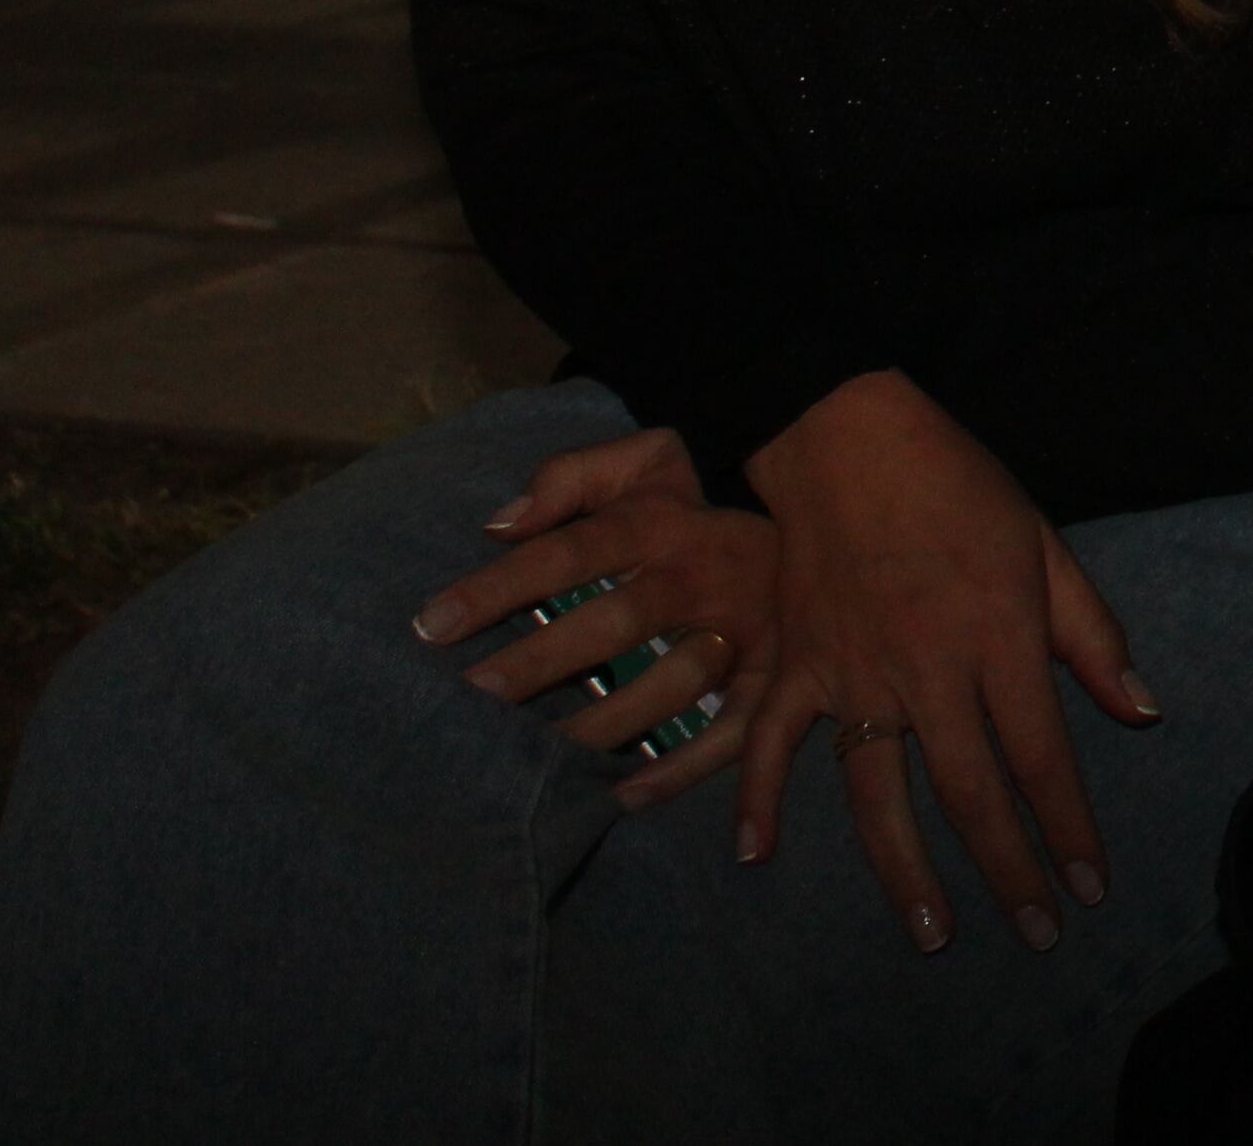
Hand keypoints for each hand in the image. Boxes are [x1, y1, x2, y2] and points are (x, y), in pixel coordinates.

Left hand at [410, 424, 774, 806]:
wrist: (822, 507)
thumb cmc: (694, 500)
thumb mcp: (644, 459)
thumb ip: (570, 476)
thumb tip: (499, 523)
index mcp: (660, 522)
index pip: (568, 552)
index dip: (498, 586)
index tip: (430, 625)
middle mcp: (699, 576)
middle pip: (617, 620)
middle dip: (542, 661)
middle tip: (473, 698)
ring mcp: (742, 628)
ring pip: (674, 682)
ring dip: (607, 723)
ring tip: (538, 758)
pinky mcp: (773, 673)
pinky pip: (733, 728)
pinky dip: (685, 767)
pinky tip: (624, 794)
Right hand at [727, 371, 1157, 955]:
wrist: (845, 430)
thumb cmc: (958, 484)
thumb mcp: (1045, 543)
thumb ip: (1091, 634)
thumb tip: (1140, 711)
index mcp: (998, 638)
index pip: (1041, 756)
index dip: (1067, 828)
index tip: (1088, 887)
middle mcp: (927, 668)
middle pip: (971, 792)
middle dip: (1008, 871)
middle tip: (1034, 934)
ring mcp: (854, 670)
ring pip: (878, 792)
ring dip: (904, 870)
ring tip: (930, 933)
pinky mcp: (797, 661)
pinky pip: (771, 740)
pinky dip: (756, 796)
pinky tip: (752, 854)